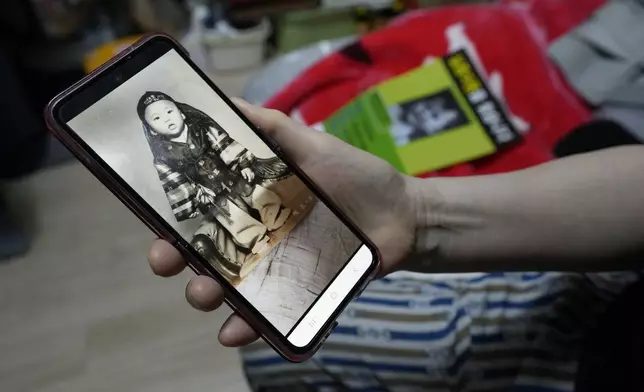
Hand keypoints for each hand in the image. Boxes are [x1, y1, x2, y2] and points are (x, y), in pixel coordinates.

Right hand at [148, 98, 418, 346]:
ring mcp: (276, 269)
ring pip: (228, 288)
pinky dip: (247, 328)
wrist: (403, 214)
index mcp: (252, 203)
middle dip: (177, 259)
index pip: (201, 213)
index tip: (154, 223)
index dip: (172, 220)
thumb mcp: (311, 145)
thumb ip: (272, 128)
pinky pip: (268, 317)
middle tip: (167, 261)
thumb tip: (226, 102)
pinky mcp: (300, 294)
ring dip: (205, 294)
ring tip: (204, 294)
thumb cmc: (356, 176)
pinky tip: (233, 333)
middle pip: (204, 253)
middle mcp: (256, 237)